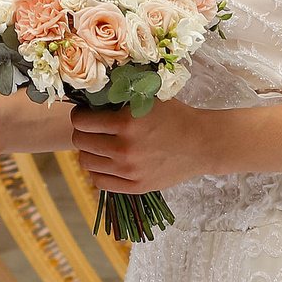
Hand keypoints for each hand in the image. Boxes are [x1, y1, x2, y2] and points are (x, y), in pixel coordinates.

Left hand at [70, 100, 226, 192]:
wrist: (202, 144)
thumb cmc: (175, 116)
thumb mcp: (148, 98)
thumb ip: (120, 96)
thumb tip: (89, 94)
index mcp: (126, 123)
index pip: (81, 121)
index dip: (79, 115)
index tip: (85, 114)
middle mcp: (125, 149)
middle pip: (80, 142)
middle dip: (82, 133)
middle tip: (91, 129)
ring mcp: (129, 171)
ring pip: (86, 163)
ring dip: (89, 152)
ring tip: (100, 145)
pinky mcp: (136, 186)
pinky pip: (99, 182)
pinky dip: (98, 171)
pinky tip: (107, 162)